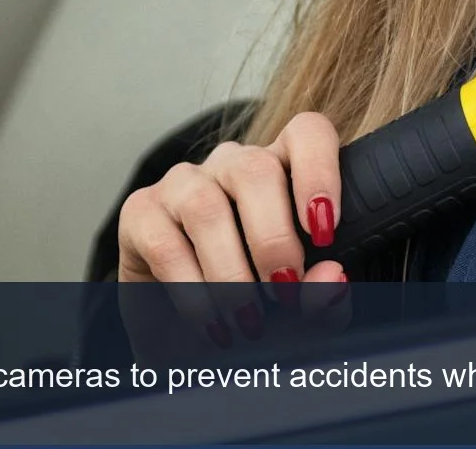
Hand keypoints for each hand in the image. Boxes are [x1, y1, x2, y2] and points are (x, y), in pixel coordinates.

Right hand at [117, 111, 348, 349]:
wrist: (185, 341)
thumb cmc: (253, 307)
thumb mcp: (297, 307)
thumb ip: (325, 295)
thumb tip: (334, 278)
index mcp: (283, 171)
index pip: (307, 134)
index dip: (319, 171)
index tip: (325, 230)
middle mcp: (233, 166)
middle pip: (255, 170)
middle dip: (274, 241)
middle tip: (284, 293)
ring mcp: (183, 183)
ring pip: (206, 206)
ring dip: (230, 272)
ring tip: (247, 319)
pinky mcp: (141, 211)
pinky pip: (165, 243)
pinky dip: (192, 292)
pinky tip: (210, 324)